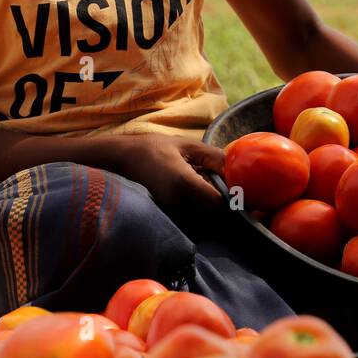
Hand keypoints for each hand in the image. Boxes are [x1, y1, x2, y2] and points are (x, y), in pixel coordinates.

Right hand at [111, 133, 225, 208]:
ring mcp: (170, 209)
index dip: (227, 194)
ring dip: (205, 199)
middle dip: (217, 196)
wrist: (123, 159)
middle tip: (212, 178)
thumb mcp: (186, 145)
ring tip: (196, 180)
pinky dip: (194, 202)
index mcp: (183, 183)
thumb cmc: (154, 148)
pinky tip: (187, 187)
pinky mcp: (166, 212)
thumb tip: (234, 169)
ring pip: (201, 212)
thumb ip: (213, 156)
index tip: (228, 183)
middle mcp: (177, 202)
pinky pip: (189, 211)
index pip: (217, 202)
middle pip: (211, 210)